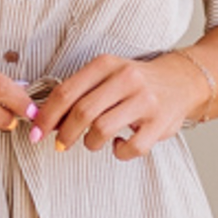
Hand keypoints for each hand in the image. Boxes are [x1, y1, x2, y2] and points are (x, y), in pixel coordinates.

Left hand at [35, 51, 209, 159]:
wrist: (181, 81)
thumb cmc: (135, 83)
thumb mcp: (107, 75)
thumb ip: (79, 92)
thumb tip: (45, 120)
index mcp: (107, 64)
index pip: (66, 92)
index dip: (47, 116)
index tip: (37, 132)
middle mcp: (126, 79)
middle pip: (82, 112)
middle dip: (64, 134)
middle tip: (61, 144)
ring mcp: (145, 101)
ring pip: (102, 130)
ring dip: (90, 143)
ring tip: (93, 141)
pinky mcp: (159, 123)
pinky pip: (130, 148)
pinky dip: (119, 152)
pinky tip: (118, 145)